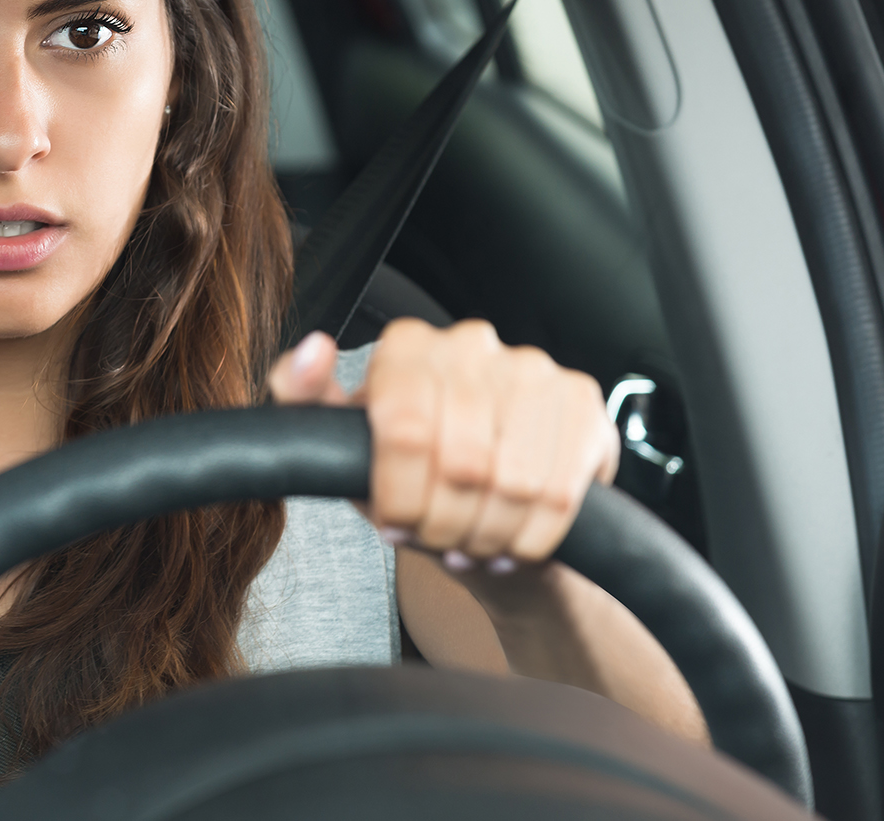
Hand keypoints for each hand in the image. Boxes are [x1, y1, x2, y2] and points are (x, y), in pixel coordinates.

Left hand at [269, 320, 618, 570]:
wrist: (483, 506)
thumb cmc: (408, 474)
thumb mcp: (342, 447)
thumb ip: (302, 400)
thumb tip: (310, 349)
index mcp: (408, 346)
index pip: (404, 430)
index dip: (399, 496)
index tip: (395, 521)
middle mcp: (472, 342)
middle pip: (460, 462)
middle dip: (443, 522)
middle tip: (435, 537)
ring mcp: (533, 369)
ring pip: (514, 482)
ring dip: (488, 533)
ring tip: (471, 539)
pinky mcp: (582, 403)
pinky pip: (560, 491)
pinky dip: (531, 536)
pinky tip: (513, 539)